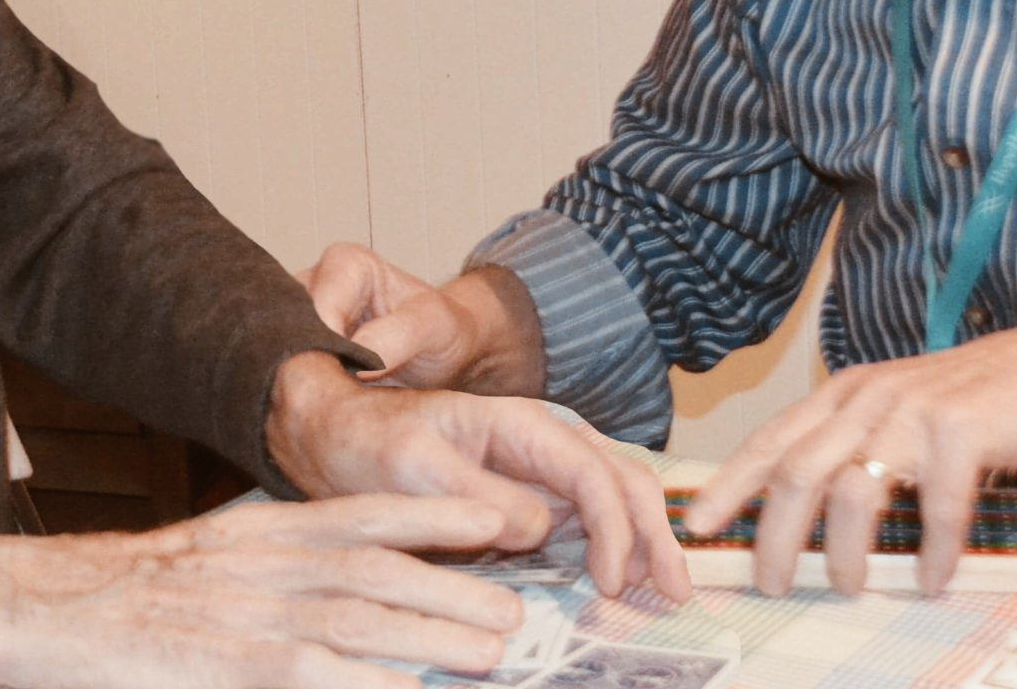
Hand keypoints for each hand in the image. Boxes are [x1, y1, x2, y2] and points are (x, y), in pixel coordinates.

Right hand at [0, 495, 524, 687]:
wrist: (45, 609)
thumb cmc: (127, 592)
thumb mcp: (210, 556)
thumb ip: (273, 564)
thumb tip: (331, 583)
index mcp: (262, 531)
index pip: (363, 515)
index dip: (433, 517)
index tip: (492, 521)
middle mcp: (267, 565)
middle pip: (381, 574)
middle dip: (457, 589)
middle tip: (519, 613)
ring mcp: (252, 618)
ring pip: (364, 623)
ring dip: (437, 635)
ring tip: (497, 650)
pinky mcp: (235, 668)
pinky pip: (318, 678)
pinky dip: (370, 682)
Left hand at [268, 351, 690, 604]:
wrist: (341, 434)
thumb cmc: (371, 443)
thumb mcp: (416, 468)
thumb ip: (480, 496)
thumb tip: (541, 528)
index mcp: (519, 423)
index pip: (590, 473)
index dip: (614, 529)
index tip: (612, 582)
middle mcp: (542, 439)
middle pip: (622, 479)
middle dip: (655, 533)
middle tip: (676, 593)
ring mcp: (541, 465)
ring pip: (616, 496)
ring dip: (645, 540)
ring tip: (664, 591)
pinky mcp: (533, 492)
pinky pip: (591, 514)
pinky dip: (618, 545)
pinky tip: (627, 579)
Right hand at [298, 243, 540, 395]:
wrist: (449, 354)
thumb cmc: (445, 331)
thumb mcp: (434, 326)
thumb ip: (398, 336)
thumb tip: (354, 362)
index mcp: (344, 264)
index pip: (315, 310)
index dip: (324, 352)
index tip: (345, 390)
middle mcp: (312, 284)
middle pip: (288, 330)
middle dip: (306, 371)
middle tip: (331, 410)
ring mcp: (298, 318)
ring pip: (279, 354)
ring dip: (298, 386)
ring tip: (324, 416)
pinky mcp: (296, 350)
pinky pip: (283, 372)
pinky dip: (298, 396)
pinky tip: (315, 419)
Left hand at [680, 314, 1016, 594]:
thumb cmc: (979, 400)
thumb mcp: (899, 408)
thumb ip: (855, 443)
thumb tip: (809, 508)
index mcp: (846, 393)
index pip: (771, 440)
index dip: (731, 484)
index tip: (698, 524)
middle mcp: (868, 398)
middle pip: (796, 472)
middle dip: (775, 535)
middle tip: (770, 581)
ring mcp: (912, 412)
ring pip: (852, 491)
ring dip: (846, 552)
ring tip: (849, 586)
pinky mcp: (961, 431)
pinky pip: (936, 507)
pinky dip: (932, 551)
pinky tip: (932, 578)